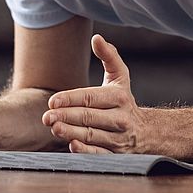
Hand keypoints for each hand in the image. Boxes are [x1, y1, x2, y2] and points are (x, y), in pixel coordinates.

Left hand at [43, 34, 148, 153]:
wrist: (146, 131)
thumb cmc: (124, 101)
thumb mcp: (120, 77)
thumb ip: (109, 56)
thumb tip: (97, 38)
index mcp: (120, 97)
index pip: (92, 97)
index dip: (71, 98)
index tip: (53, 100)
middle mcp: (120, 118)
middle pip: (89, 117)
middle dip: (67, 116)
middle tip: (46, 116)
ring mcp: (118, 138)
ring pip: (91, 135)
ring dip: (70, 133)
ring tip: (54, 128)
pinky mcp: (114, 154)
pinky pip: (98, 153)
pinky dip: (85, 150)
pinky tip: (71, 145)